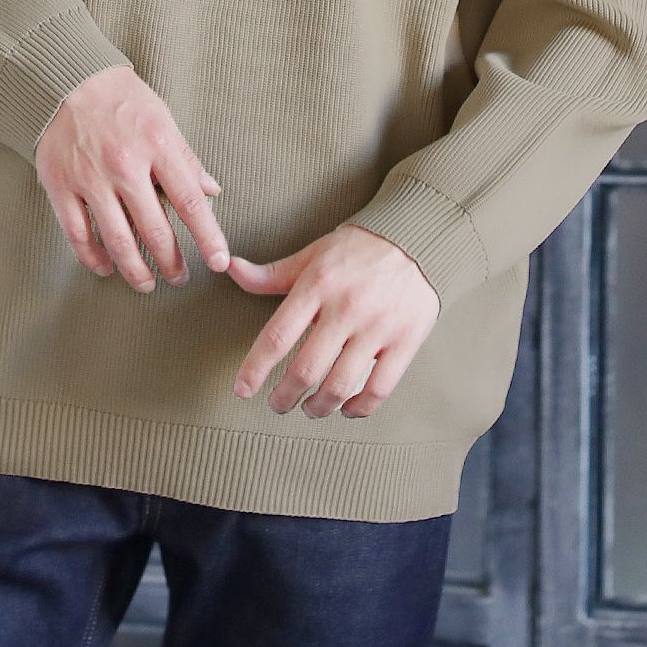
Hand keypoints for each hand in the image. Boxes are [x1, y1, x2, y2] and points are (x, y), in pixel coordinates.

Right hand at [34, 66, 230, 290]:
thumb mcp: (163, 118)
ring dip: (136, 270)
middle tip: (180, 278)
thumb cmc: (121, 98)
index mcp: (156, 145)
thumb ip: (186, 159)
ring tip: (147, 283)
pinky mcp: (60, 185)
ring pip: (117, 240)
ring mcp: (90, 177)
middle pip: (154, 229)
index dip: (207, 237)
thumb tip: (212, 191)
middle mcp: (124, 164)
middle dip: (171, 263)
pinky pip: (78, 234)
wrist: (66, 78)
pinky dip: (93, 258)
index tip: (218, 262)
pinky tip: (106, 267)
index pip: (190, 201)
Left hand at [226, 224, 440, 419]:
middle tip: (277, 404)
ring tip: (309, 408)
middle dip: (285, 396)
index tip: (242, 389)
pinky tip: (346, 409)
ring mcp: (378, 326)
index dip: (256, 368)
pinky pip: (378, 389)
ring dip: (318, 407)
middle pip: (306, 369)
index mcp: (318, 284)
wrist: (416, 238)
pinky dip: (358, 408)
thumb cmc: (356, 250)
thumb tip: (229, 268)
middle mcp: (346, 307)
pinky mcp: (405, 341)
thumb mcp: (312, 255)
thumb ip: (271, 274)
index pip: (278, 335)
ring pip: (340, 385)